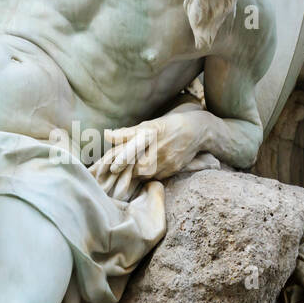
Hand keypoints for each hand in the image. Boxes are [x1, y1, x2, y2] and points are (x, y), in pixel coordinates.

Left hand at [90, 111, 208, 193]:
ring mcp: (166, 161)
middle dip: (125, 171)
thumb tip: (106, 135)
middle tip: (113, 173)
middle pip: (136, 167)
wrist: (196, 131)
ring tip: (125, 174)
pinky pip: (154, 177)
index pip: (132, 148)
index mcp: (150, 135)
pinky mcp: (173, 170)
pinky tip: (144, 172)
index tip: (112, 168)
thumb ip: (127, 133)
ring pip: (144, 174)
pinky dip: (147, 176)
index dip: (122, 159)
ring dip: (135, 175)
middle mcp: (158, 149)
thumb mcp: (149, 125)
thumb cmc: (168, 125)